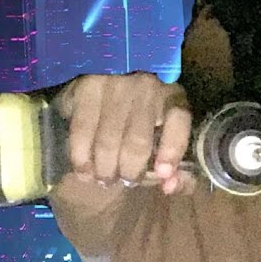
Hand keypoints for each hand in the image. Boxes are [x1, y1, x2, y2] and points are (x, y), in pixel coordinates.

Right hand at [57, 73, 197, 194]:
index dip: (171, 150)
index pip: (178, 120)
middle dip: (130, 172)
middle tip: (125, 181)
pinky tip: (84, 172)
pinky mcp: (86, 88)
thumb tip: (169, 187)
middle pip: (137, 143)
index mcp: (172, 96)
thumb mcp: (168, 131)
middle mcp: (146, 86)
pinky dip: (81, 158)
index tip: (162, 173)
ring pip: (107, 142)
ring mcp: (114, 84)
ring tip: (104, 179)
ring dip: (105, 170)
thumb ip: (177, 165)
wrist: (111, 74)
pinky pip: (82, 131)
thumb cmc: (145, 113)